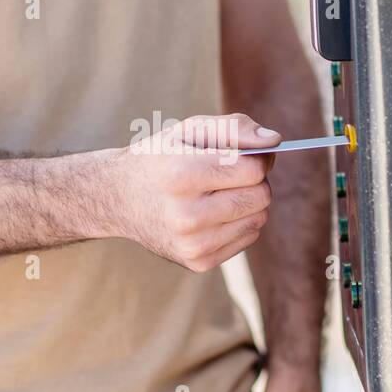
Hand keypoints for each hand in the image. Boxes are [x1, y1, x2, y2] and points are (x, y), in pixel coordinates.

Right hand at [111, 113, 279, 272]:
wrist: (117, 199)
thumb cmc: (159, 158)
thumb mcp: (188, 130)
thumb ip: (233, 128)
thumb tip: (274, 140)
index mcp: (181, 176)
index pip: (253, 169)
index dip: (258, 156)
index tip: (245, 152)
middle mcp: (185, 216)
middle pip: (261, 196)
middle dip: (255, 180)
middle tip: (229, 172)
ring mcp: (192, 244)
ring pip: (259, 218)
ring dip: (248, 201)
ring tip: (218, 192)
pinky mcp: (198, 262)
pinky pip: (248, 237)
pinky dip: (239, 222)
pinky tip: (213, 213)